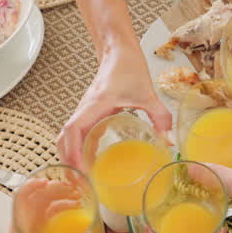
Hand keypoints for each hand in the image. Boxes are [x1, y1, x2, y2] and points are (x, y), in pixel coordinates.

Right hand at [57, 48, 172, 169]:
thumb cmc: (128, 67)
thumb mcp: (148, 94)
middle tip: (79, 181)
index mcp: (95, 105)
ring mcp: (85, 110)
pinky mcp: (89, 112)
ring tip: (82, 176)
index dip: (73, 151)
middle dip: (68, 159)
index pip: (73, 129)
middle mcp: (85, 109)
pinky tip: (90, 160)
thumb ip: (159, 116)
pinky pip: (77, 132)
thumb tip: (168, 141)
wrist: (118, 51)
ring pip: (67, 136)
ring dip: (70, 154)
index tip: (80, 169)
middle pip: (64, 137)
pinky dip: (77, 147)